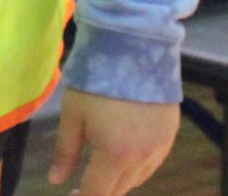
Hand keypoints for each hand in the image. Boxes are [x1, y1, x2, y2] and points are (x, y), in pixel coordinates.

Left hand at [48, 91, 176, 194]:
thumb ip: (66, 151)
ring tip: (102, 168)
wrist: (135, 47)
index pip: (98, 193)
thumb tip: (56, 180)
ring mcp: (161, 147)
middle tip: (83, 183)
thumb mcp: (73, 114)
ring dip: (119, 180)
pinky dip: (137, 166)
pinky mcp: (171, 134)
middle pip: (120, 189)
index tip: (71, 194)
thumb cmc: (97, 79)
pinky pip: (153, 163)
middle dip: (100, 190)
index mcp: (116, 155)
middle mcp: (142, 158)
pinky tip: (125, 154)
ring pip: (138, 179)